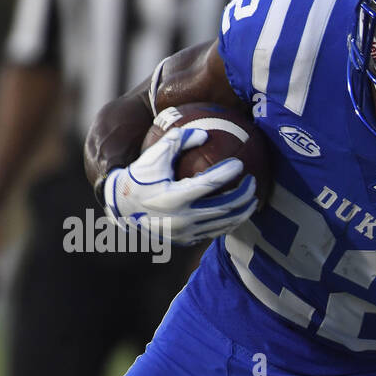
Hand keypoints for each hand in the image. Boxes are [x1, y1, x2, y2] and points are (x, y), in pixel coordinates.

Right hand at [102, 126, 255, 246]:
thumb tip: (205, 134)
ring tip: (253, 198)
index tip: (240, 164)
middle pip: (225, 208)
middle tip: (253, 181)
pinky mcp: (188, 240)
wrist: (122, 209)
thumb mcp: (153, 155)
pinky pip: (216, 232)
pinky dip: (231, 222)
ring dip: (243, 211)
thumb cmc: (140, 177)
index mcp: (174, 197)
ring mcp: (187, 233)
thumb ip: (178, 140)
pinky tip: (239, 211)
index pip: (209, 185)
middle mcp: (183, 219)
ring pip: (225, 224)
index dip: (227, 173)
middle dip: (244, 195)